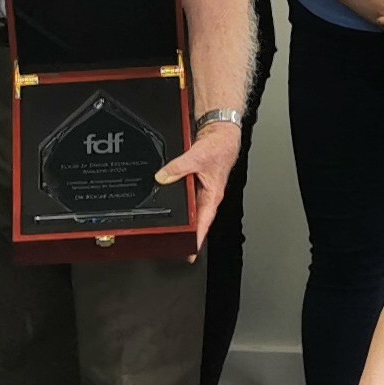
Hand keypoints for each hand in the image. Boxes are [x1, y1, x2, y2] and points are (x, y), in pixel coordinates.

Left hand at [155, 123, 243, 244]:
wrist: (220, 133)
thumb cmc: (219, 147)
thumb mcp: (197, 157)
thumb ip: (178, 167)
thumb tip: (163, 177)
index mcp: (212, 195)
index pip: (204, 222)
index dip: (197, 238)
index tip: (191, 251)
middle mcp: (206, 195)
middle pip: (195, 219)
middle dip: (186, 234)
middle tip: (177, 248)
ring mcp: (199, 190)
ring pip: (189, 209)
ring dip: (181, 218)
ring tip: (170, 233)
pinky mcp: (193, 182)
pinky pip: (184, 196)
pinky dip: (176, 200)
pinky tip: (167, 204)